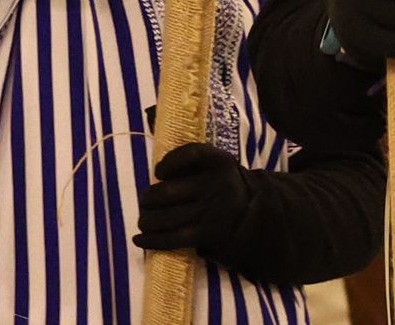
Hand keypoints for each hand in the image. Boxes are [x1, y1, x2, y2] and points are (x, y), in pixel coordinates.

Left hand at [134, 142, 253, 255]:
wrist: (254, 216)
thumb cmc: (224, 188)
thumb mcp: (217, 168)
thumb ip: (193, 165)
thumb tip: (156, 174)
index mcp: (221, 162)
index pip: (192, 154)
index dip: (170, 161)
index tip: (158, 172)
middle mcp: (218, 184)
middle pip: (170, 191)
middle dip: (149, 198)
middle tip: (144, 202)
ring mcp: (214, 211)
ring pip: (168, 217)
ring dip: (147, 221)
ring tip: (143, 221)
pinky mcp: (209, 234)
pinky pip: (175, 238)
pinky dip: (153, 240)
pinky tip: (139, 240)